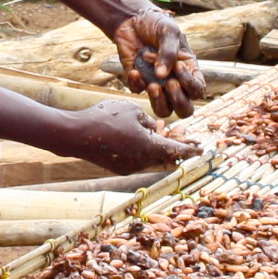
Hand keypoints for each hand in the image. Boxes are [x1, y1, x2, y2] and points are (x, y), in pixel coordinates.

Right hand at [61, 97, 196, 172]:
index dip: (190, 148)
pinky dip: (141, 148)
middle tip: (184, 136)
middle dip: (175, 145)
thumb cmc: (106, 118)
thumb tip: (152, 129)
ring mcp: (129, 167)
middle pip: (166, 156)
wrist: (76, 135)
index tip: (202, 149)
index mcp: (150, 147)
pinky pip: (136, 158)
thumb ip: (148, 120)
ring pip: (150, 156)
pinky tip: (138, 135)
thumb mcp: (133, 110)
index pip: (177, 150)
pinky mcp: (117, 167)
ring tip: (157, 130)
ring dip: (156, 145)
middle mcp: (142, 162)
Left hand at [110, 11, 205, 119]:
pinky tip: (135, 71)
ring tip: (152, 85)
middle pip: (185, 109)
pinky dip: (136, 84)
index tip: (178, 66)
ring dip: (159, 101)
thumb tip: (162, 75)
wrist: (133, 19)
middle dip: (179, 101)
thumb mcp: (168, 32)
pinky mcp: (139, 81)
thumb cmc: (157, 25)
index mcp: (189, 70)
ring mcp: (157, 84)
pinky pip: (138, 92)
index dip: (190, 84)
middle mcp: (175, 81)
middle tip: (169, 84)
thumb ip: (169, 53)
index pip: (197, 89)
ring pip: (163, 110)